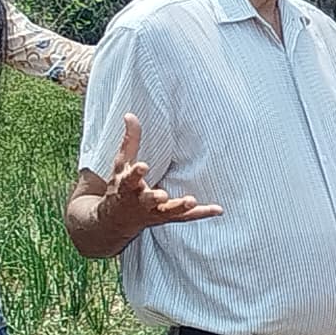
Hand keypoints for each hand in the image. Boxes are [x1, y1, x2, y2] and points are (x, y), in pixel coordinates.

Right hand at [85, 115, 222, 245]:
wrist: (117, 219)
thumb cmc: (121, 186)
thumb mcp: (121, 164)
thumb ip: (130, 140)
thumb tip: (130, 114)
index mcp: (127, 187)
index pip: (130, 179)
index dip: (136, 173)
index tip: (143, 166)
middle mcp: (141, 202)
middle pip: (148, 200)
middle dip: (155, 198)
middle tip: (163, 195)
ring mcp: (155, 212)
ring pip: (169, 212)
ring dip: (180, 207)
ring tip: (191, 201)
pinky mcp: (168, 218)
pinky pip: (186, 217)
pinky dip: (201, 213)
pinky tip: (218, 210)